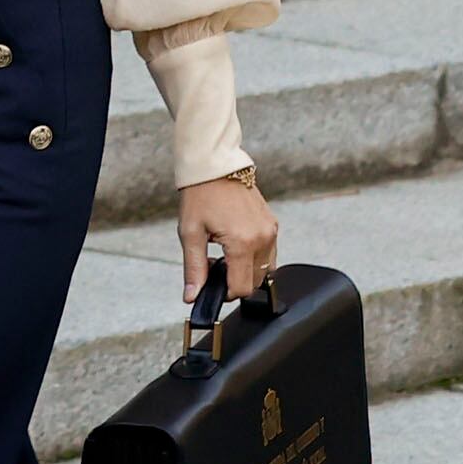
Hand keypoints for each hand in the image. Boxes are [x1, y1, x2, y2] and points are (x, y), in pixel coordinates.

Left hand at [178, 170, 277, 300]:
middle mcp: (262, 238)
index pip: (242, 289)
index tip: (212, 284)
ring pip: (265, 270)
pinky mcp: (272, 225)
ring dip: (246, 271)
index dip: (225, 294)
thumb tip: (192, 296)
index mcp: (242, 243)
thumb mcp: (190, 234)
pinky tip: (236, 245)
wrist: (216, 167)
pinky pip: (268, 254)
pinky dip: (254, 258)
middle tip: (215, 264)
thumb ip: (194, 269)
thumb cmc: (201, 196)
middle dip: (235, 281)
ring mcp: (270, 231)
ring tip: (225, 254)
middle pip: (255, 282)